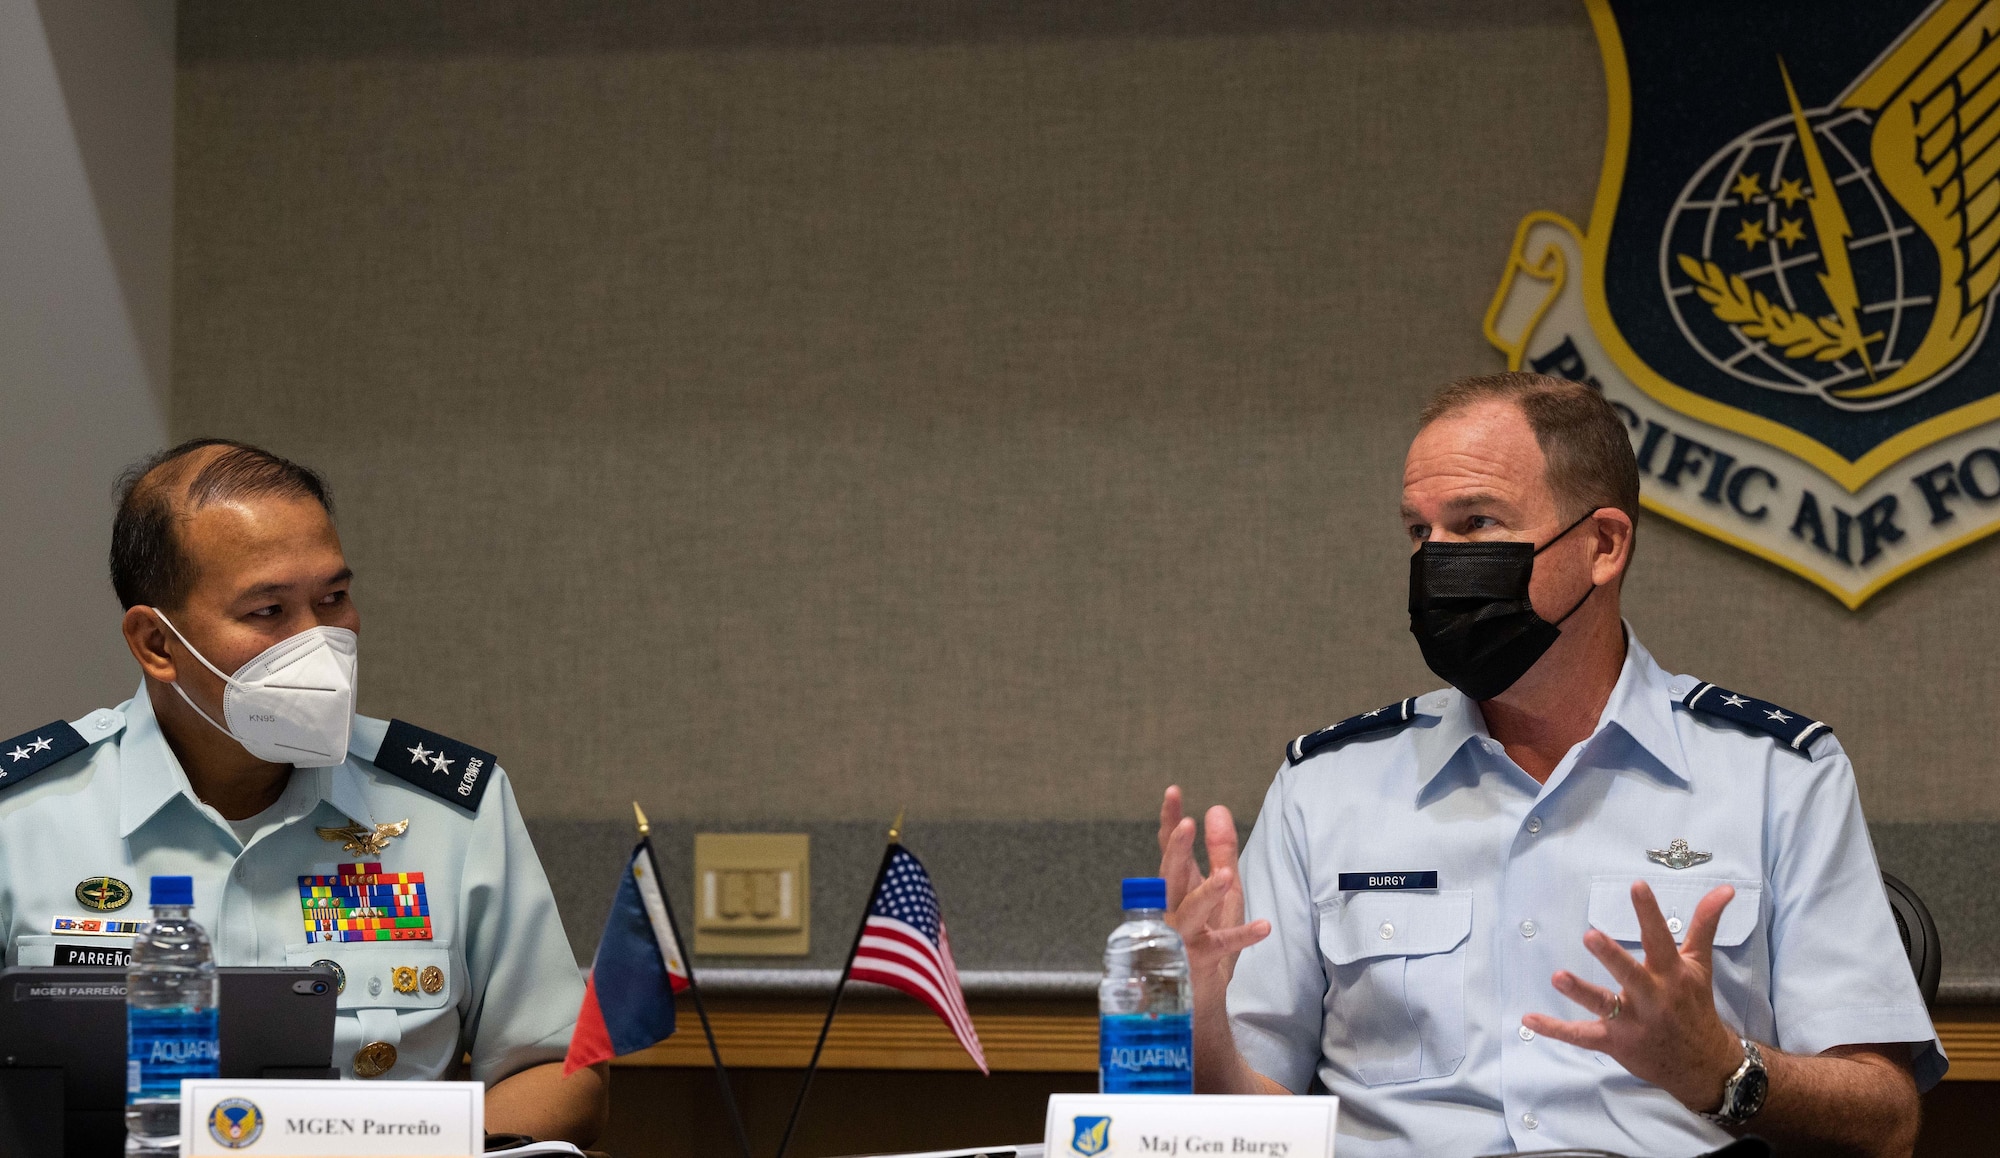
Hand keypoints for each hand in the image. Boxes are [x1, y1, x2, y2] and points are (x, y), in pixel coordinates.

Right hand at [1157, 787, 1269, 989]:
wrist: (1197, 996)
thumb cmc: (1206, 937)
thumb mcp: (1221, 891)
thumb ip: (1220, 852)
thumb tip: (1216, 808)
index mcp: (1177, 889)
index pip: (1169, 850)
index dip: (1171, 822)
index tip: (1173, 792)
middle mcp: (1171, 910)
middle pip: (1170, 876)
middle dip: (1177, 850)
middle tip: (1187, 825)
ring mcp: (1182, 936)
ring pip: (1189, 911)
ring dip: (1206, 893)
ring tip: (1225, 876)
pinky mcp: (1199, 960)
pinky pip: (1221, 945)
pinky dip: (1242, 936)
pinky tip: (1264, 926)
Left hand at [1523, 881, 1745, 1111]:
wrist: (1704, 1064)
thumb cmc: (1694, 1005)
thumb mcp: (1701, 964)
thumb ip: (1705, 924)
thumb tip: (1725, 888)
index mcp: (1671, 974)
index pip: (1659, 938)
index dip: (1648, 912)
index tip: (1636, 885)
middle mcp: (1652, 997)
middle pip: (1629, 974)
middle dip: (1611, 956)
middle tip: (1590, 935)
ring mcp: (1632, 1022)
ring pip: (1603, 1005)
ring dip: (1580, 991)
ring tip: (1557, 976)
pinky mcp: (1615, 1042)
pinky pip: (1581, 1036)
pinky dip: (1555, 1030)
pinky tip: (1528, 1019)